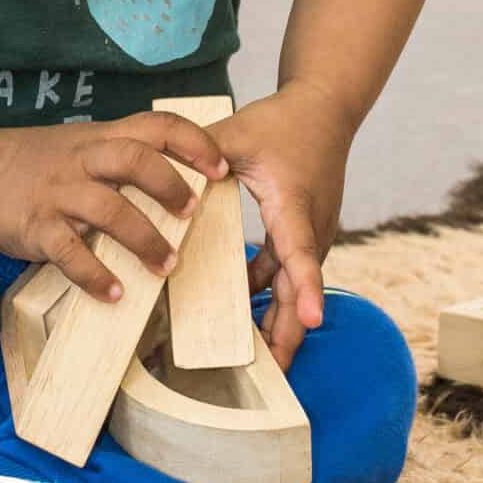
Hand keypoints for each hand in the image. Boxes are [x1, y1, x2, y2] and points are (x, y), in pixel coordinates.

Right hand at [0, 111, 231, 301]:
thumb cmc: (40, 162)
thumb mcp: (83, 144)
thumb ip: (124, 156)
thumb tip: (185, 184)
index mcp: (101, 137)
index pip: (156, 126)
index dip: (194, 143)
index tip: (221, 169)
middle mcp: (83, 160)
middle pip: (136, 160)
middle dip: (171, 187)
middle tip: (193, 214)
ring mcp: (59, 193)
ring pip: (108, 210)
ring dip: (144, 241)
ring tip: (166, 267)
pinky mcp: (35, 227)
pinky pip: (69, 252)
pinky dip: (95, 275)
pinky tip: (115, 294)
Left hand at [210, 80, 353, 371]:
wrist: (324, 110)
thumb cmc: (283, 122)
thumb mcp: (236, 134)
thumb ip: (198, 156)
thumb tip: (158, 174)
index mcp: (294, 205)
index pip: (301, 253)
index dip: (305, 289)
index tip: (311, 320)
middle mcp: (310, 227)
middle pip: (301, 289)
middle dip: (290, 332)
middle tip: (272, 372)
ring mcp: (309, 233)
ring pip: (293, 286)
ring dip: (278, 320)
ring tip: (256, 360)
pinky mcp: (302, 233)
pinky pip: (285, 272)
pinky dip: (269, 294)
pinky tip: (244, 315)